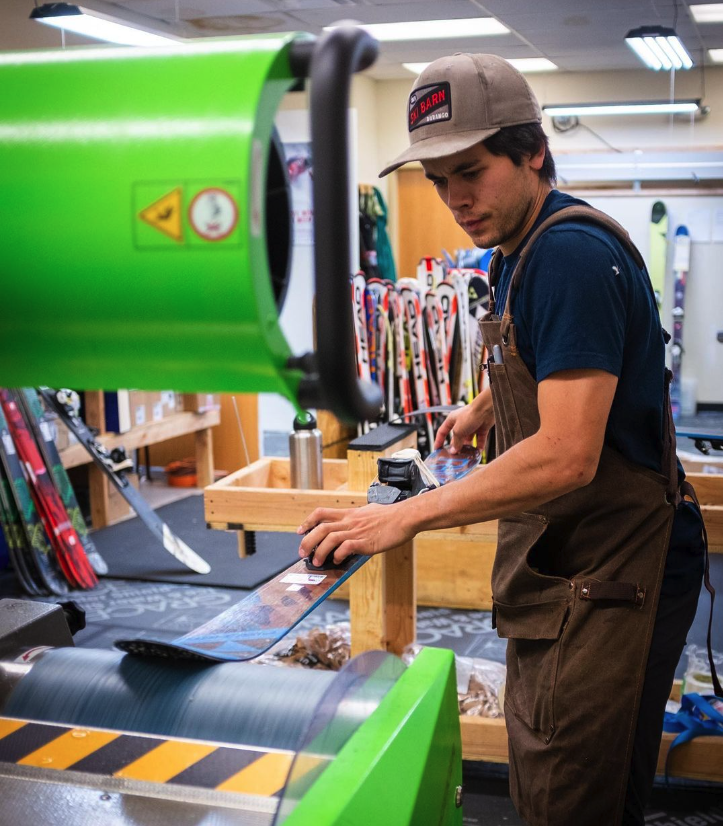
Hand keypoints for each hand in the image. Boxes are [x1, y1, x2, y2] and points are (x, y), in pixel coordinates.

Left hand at [297, 503, 414, 566]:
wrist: (405, 517)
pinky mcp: (365, 542)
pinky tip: (338, 560)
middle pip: (320, 528)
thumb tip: (353, 528)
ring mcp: (357, 531)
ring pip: (329, 538)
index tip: (300, 531)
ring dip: (319, 552)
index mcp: (349, 514)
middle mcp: (350, 521)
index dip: (307, 522)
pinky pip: (345, 547)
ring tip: (317, 562)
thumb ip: (358, 519)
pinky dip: (338, 555)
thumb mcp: (368, 513)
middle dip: (307, 541)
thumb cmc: (390, 516)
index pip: (321, 513)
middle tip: (302, 553)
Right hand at [434, 389, 493, 452]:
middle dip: (456, 447)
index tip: (437, 450)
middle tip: (455, 457)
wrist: (486, 409)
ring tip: (467, 456)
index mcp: (452, 420)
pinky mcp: (481, 428)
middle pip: (456, 437)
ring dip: (468, 448)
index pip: (442, 431)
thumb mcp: (458, 430)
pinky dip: (479, 445)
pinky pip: (480, 439)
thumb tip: (454, 451)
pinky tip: (478, 452)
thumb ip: (456, 442)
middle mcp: (461, 423)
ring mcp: (472, 426)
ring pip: (468, 439)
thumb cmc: (470, 415)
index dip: (439, 441)